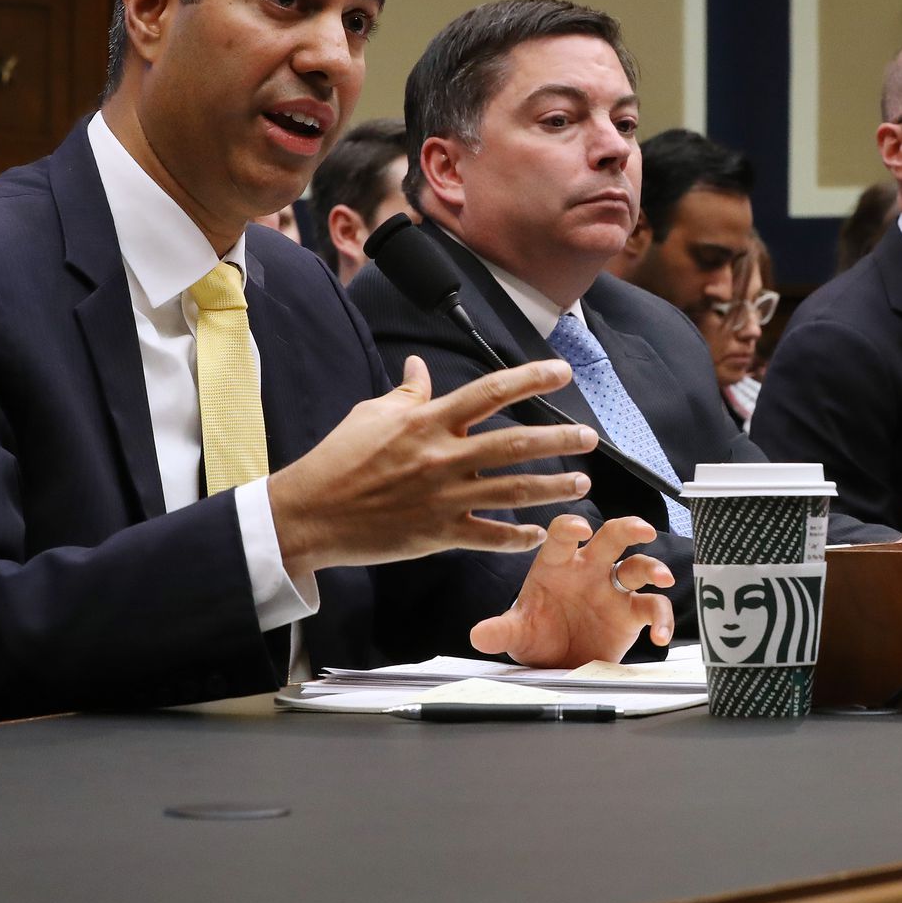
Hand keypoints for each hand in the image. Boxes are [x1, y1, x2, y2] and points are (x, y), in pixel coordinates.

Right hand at [269, 355, 598, 574]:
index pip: (490, 392)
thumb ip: (407, 392)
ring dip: (552, 487)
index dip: (530, 379)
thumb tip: (421, 366)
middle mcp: (443, 457)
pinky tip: (541, 533)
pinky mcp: (438, 534)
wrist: (311, 513)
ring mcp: (443, 498)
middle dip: (559, 439)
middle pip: (515, 443)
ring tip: (581, 483)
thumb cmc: (339, 458)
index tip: (563, 372)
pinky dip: (519, 537)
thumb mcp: (372, 414)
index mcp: (428, 421)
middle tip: (591, 437)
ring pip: (513, 492)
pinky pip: (490, 536)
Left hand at [469, 515, 674, 666]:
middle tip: (642, 530)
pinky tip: (661, 636)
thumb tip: (479, 634)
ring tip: (662, 578)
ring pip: (639, 565)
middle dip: (628, 528)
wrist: (556, 662)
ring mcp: (613, 589)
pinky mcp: (631, 613)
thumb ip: (501, 630)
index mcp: (558, 565)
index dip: (571, 527)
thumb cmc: (536, 635)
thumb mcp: (517, 632)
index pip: (564, 535)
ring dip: (654, 567)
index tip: (580, 528)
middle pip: (611, 537)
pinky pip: (653, 608)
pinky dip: (662, 619)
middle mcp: (589, 570)